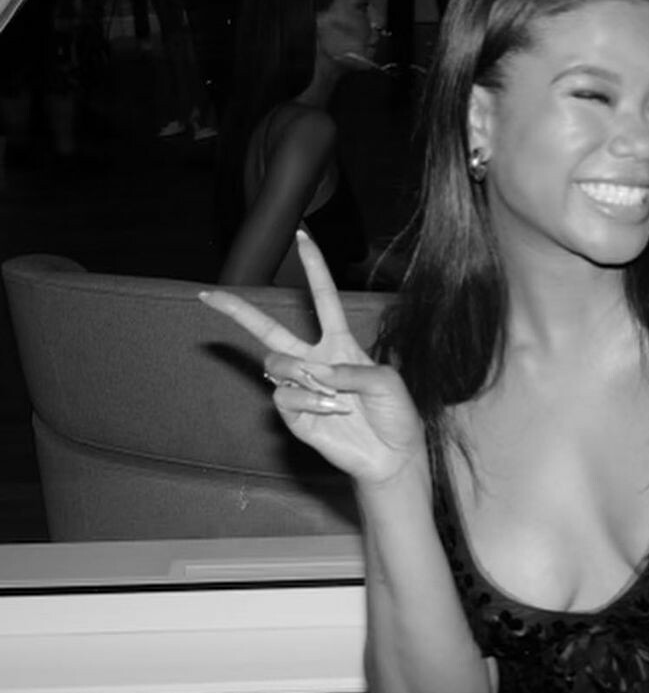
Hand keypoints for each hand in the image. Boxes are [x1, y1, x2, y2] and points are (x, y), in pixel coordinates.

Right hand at [199, 230, 425, 487]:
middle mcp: (315, 362)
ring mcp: (301, 389)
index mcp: (341, 344)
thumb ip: (354, 370)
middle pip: (268, 331)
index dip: (314, 268)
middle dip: (238, 312)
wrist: (392, 456)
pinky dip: (309, 400)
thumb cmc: (395, 414)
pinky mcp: (294, 416)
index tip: (302, 236)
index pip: (324, 299)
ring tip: (336, 397)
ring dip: (304, 374)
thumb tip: (317, 371)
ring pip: (276, 363)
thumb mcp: (386, 382)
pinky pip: (283, 395)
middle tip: (209, 295)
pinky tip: (331, 411)